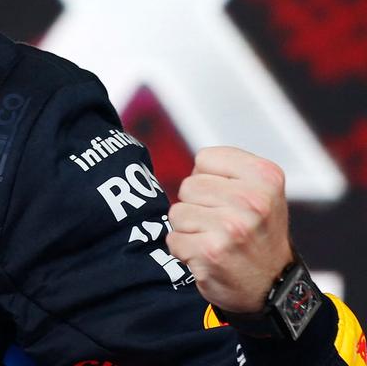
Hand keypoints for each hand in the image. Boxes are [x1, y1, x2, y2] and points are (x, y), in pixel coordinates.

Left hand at [166, 147, 292, 313]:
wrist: (274, 287)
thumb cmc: (259, 233)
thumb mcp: (262, 192)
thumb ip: (230, 170)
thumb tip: (194, 165)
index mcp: (266, 177)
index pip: (205, 158)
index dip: (209, 179)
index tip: (230, 199)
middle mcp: (252, 200)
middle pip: (188, 185)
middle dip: (198, 205)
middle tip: (224, 224)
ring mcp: (231, 227)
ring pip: (177, 212)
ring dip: (190, 228)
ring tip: (217, 239)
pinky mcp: (210, 252)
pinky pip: (173, 239)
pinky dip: (185, 250)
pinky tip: (209, 256)